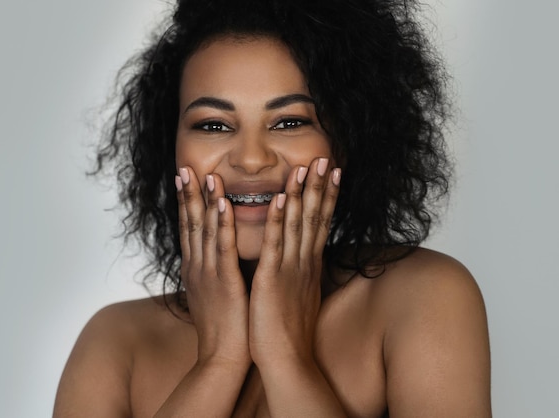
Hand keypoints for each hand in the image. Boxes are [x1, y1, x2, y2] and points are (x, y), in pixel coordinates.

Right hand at [176, 167, 249, 366]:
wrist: (223, 359)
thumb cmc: (223, 327)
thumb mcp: (212, 293)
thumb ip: (211, 271)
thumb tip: (215, 257)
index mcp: (195, 269)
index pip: (189, 229)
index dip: (186, 202)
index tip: (184, 178)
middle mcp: (197, 267)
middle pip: (190, 224)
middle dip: (187, 194)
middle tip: (183, 167)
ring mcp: (209, 273)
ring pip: (205, 230)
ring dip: (205, 200)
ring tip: (204, 174)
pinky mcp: (225, 282)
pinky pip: (224, 248)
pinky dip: (223, 224)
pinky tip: (223, 204)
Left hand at [248, 158, 340, 366]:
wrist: (286, 360)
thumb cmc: (289, 329)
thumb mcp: (299, 293)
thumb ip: (301, 271)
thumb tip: (305, 258)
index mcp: (308, 264)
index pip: (320, 223)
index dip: (327, 196)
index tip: (333, 172)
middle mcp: (304, 262)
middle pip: (315, 217)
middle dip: (320, 186)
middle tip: (325, 158)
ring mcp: (290, 269)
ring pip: (297, 225)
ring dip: (301, 195)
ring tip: (305, 167)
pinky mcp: (272, 280)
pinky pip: (275, 245)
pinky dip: (277, 221)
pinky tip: (279, 199)